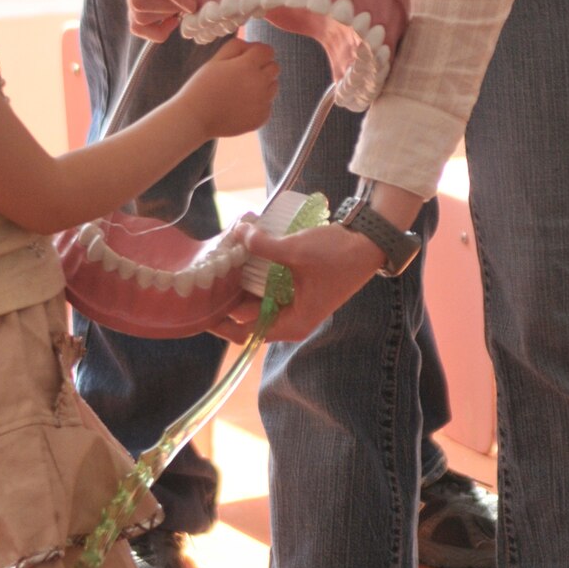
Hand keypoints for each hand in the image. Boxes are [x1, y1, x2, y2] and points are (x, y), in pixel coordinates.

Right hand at [179, 37, 279, 138]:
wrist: (195, 118)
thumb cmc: (202, 86)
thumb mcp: (215, 60)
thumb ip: (236, 46)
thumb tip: (252, 46)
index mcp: (247, 66)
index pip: (267, 51)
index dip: (257, 51)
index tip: (246, 57)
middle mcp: (259, 84)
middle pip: (275, 67)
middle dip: (262, 67)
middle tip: (242, 74)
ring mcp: (262, 103)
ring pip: (273, 86)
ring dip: (262, 85)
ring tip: (239, 91)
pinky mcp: (261, 118)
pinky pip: (267, 104)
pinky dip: (257, 103)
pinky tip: (239, 106)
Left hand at [220, 218, 384, 342]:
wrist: (369, 243)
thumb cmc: (338, 255)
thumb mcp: (296, 251)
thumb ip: (263, 246)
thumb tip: (237, 234)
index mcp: (291, 324)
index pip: (244, 333)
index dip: (219, 322)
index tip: (199, 306)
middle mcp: (290, 319)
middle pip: (247, 313)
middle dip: (227, 293)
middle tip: (207, 272)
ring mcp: (293, 303)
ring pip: (256, 296)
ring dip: (241, 279)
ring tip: (221, 259)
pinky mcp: (295, 287)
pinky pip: (267, 284)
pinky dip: (255, 271)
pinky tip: (242, 252)